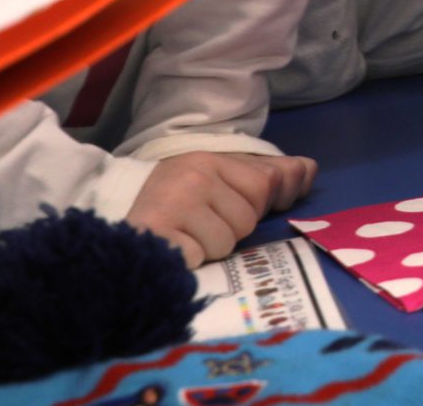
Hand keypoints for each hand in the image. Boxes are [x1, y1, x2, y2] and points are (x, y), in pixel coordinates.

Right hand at [127, 150, 317, 265]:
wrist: (114, 232)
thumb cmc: (176, 209)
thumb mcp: (220, 184)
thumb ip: (266, 175)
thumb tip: (308, 169)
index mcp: (210, 160)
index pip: (266, 182)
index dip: (257, 205)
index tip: (228, 208)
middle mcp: (194, 176)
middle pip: (249, 216)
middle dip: (231, 228)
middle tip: (199, 225)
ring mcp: (175, 204)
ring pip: (228, 241)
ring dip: (211, 248)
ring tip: (184, 238)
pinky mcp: (158, 235)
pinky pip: (201, 257)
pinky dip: (190, 262)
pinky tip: (173, 251)